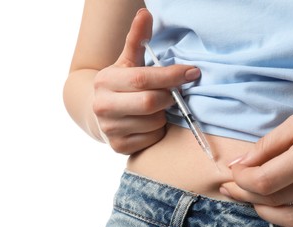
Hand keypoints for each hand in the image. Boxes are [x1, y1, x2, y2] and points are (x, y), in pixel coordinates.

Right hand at [93, 9, 200, 153]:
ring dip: (164, 115)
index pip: (143, 78)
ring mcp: (109, 129)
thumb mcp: (127, 62)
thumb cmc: (120, 85)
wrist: (99, 112)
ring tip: (158, 108)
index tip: (193, 72)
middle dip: (168, 98)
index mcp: (105, 81)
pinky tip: (151, 123)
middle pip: (150, 103)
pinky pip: (152, 139)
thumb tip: (146, 12)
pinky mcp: (118, 147)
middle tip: (173, 94)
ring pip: (154, 123)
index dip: (172, 75)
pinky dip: (158, 131)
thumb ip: (137, 39)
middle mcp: (103, 106)